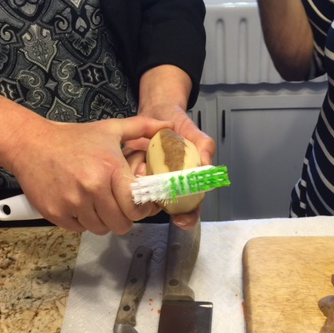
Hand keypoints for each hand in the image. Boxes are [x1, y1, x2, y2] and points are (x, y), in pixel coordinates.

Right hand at [11, 116, 172, 234]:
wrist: (30, 144)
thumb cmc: (73, 138)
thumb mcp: (110, 129)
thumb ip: (142, 128)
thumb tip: (168, 126)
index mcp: (110, 169)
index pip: (135, 206)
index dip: (141, 209)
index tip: (138, 205)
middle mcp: (92, 188)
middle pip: (121, 224)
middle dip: (123, 218)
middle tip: (118, 206)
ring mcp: (72, 203)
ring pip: (101, 229)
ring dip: (103, 221)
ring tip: (98, 203)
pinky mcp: (56, 213)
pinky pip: (80, 229)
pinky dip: (83, 221)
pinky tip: (80, 204)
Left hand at [134, 65, 216, 228]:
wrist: (157, 112)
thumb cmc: (179, 125)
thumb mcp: (195, 133)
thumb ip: (204, 147)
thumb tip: (206, 166)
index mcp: (185, 183)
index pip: (190, 208)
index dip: (187, 217)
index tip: (180, 220)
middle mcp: (166, 187)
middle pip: (163, 205)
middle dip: (156, 198)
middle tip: (152, 178)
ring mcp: (148, 182)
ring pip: (144, 196)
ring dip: (142, 185)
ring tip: (143, 164)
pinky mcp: (130, 175)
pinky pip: (127, 182)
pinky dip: (128, 174)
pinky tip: (134, 160)